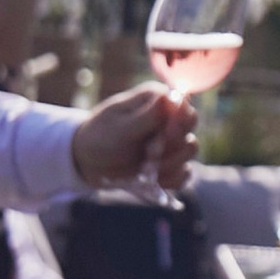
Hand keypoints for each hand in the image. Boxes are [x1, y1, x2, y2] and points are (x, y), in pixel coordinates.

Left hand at [72, 82, 196, 192]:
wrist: (89, 162)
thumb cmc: (100, 137)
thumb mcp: (119, 128)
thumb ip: (148, 116)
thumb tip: (171, 97)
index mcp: (156, 100)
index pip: (183, 106)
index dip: (180, 122)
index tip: (166, 136)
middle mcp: (167, 117)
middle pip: (190, 128)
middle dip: (171, 146)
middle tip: (148, 154)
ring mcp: (171, 141)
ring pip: (189, 151)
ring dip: (169, 164)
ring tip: (144, 170)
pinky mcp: (172, 163)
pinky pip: (184, 173)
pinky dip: (171, 179)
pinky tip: (153, 181)